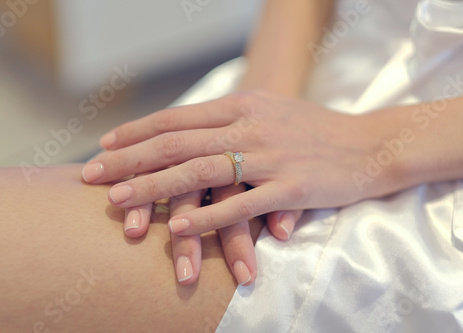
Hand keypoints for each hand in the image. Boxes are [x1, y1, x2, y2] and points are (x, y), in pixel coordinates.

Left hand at [82, 90, 385, 243]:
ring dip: (156, 188)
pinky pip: (242, 203)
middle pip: (177, 144)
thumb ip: (230, 118)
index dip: (138, 132)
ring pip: (201, 172)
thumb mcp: (269, 110)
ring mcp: (269, 157)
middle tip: (92, 176)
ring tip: (120, 204)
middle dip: (129, 161)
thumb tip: (190, 132)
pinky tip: (179, 228)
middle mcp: (250, 126)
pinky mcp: (291, 186)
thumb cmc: (315, 129)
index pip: (177, 118)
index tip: (106, 147)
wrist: (370, 143)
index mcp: (242, 105)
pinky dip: (208, 216)